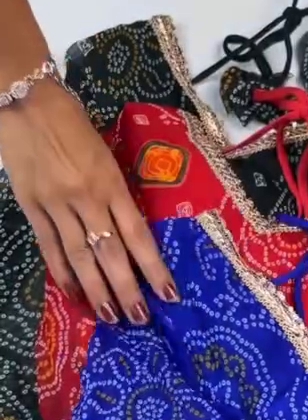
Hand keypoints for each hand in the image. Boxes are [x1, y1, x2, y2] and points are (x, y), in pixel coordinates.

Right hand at [0, 77, 177, 322]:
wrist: (25, 100)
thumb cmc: (73, 123)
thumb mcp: (105, 154)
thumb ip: (115, 191)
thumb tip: (128, 232)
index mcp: (111, 182)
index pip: (138, 235)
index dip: (154, 268)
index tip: (169, 294)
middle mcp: (87, 197)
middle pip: (111, 253)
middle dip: (127, 290)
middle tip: (140, 319)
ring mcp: (57, 204)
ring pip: (81, 257)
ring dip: (97, 290)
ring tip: (110, 316)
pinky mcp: (32, 206)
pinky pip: (49, 247)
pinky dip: (62, 273)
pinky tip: (75, 294)